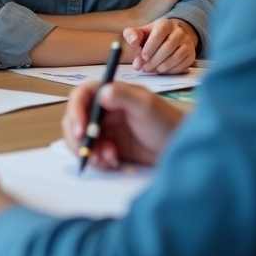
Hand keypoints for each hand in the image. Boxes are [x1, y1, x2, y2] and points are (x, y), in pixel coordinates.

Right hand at [61, 81, 182, 168]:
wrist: (179, 149)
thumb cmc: (166, 122)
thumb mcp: (146, 106)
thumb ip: (124, 96)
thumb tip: (102, 92)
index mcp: (110, 93)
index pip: (81, 96)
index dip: (75, 111)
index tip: (81, 130)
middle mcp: (103, 110)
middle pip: (75, 119)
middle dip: (78, 137)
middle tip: (89, 152)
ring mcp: (105, 129)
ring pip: (81, 139)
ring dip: (89, 150)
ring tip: (107, 159)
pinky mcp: (108, 147)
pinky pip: (92, 153)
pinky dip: (98, 160)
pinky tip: (113, 162)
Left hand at [122, 18, 198, 73]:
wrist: (174, 36)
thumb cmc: (154, 36)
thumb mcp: (142, 32)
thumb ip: (132, 35)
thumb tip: (133, 41)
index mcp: (165, 24)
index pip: (159, 33)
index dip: (150, 47)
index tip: (142, 57)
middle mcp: (179, 32)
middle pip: (168, 47)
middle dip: (154, 60)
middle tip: (144, 68)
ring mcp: (187, 43)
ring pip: (176, 57)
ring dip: (162, 67)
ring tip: (151, 70)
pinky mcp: (191, 55)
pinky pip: (182, 65)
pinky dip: (170, 71)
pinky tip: (161, 71)